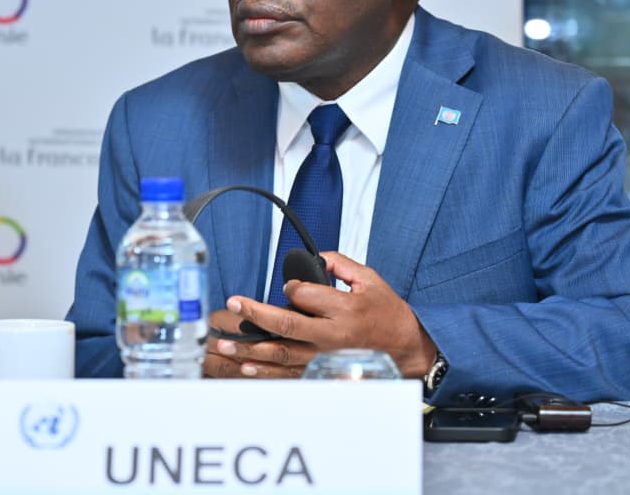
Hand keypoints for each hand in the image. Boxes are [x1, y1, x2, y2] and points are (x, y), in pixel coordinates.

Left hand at [201, 251, 436, 378]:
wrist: (404, 348)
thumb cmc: (387, 313)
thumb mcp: (371, 280)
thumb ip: (342, 264)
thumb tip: (316, 256)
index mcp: (345, 309)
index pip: (306, 296)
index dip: (291, 288)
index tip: (287, 287)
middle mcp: (332, 336)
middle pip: (287, 325)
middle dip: (256, 314)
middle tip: (234, 304)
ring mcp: (324, 358)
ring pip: (282, 353)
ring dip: (251, 349)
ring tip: (226, 343)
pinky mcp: (321, 372)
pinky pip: (289, 373)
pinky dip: (265, 372)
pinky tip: (245, 368)